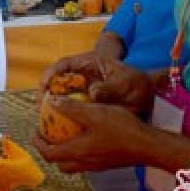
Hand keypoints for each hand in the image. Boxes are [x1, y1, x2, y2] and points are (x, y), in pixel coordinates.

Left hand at [32, 98, 156, 172]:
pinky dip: (78, 153)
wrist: (149, 146)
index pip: (49, 154)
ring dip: (64, 154)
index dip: (38, 144)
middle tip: (48, 136)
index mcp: (77, 152)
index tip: (36, 131)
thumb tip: (51, 102)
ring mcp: (97, 166)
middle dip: (49, 151)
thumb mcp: (94, 113)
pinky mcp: (107, 164)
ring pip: (72, 165)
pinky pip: (85, 163)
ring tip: (65, 137)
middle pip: (59, 163)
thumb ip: (71, 108)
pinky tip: (86, 138)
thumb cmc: (121, 129)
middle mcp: (84, 163)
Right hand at [39, 53, 154, 116]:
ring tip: (45, 119)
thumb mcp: (125, 83)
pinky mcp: (86, 105)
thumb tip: (92, 93)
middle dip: (46, 92)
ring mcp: (83, 90)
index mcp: (89, 63)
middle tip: (41, 106)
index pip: (64, 64)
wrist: (148, 95)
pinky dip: (64, 116)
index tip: (45, 84)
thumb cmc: (136, 83)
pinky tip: (60, 127)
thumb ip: (110, 88)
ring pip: (61, 96)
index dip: (51, 73)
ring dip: (52, 106)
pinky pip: (71, 109)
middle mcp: (81, 76)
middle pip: (58, 81)